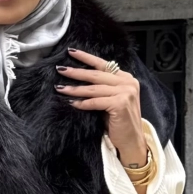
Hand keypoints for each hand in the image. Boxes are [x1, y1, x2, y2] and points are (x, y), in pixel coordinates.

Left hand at [56, 48, 151, 166]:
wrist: (132, 142)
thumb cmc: (119, 122)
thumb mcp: (112, 100)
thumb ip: (102, 88)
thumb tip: (78, 79)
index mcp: (126, 78)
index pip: (103, 64)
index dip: (86, 58)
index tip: (71, 51)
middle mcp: (128, 82)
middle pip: (96, 75)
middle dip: (76, 72)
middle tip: (60, 69)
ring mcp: (125, 92)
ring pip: (94, 88)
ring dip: (75, 89)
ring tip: (60, 88)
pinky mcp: (120, 103)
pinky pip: (95, 102)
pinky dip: (82, 103)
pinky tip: (71, 103)